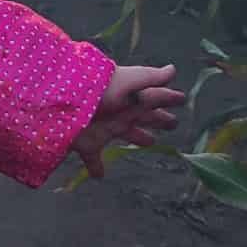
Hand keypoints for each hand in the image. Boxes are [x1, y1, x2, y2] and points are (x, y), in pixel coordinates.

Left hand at [73, 64, 183, 178]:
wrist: (63, 102)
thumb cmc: (100, 88)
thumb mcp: (129, 81)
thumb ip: (151, 78)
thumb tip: (173, 70)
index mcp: (131, 99)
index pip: (155, 99)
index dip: (168, 100)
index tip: (182, 99)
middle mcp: (120, 113)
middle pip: (144, 117)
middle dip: (159, 119)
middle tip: (172, 123)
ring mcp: (104, 128)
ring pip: (125, 133)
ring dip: (138, 137)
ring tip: (150, 141)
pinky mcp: (88, 143)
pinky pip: (93, 158)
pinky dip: (96, 167)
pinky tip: (99, 176)